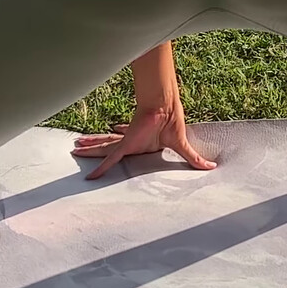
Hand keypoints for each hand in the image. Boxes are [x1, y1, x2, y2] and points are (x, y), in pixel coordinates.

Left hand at [72, 100, 216, 179]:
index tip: (112, 130)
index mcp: (141, 140)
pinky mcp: (126, 145)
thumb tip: (212, 167)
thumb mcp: (182, 146)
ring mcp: (126, 142)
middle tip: (78, 148)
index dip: (117, 138)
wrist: (166, 110)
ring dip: (90, 150)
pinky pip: (111, 160)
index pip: (125, 140)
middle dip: (94, 146)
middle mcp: (130, 140)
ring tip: (74, 150)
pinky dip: (101, 169)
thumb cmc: (172, 123)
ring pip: (104, 148)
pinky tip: (90, 177)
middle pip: (108, 145)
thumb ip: (193, 158)